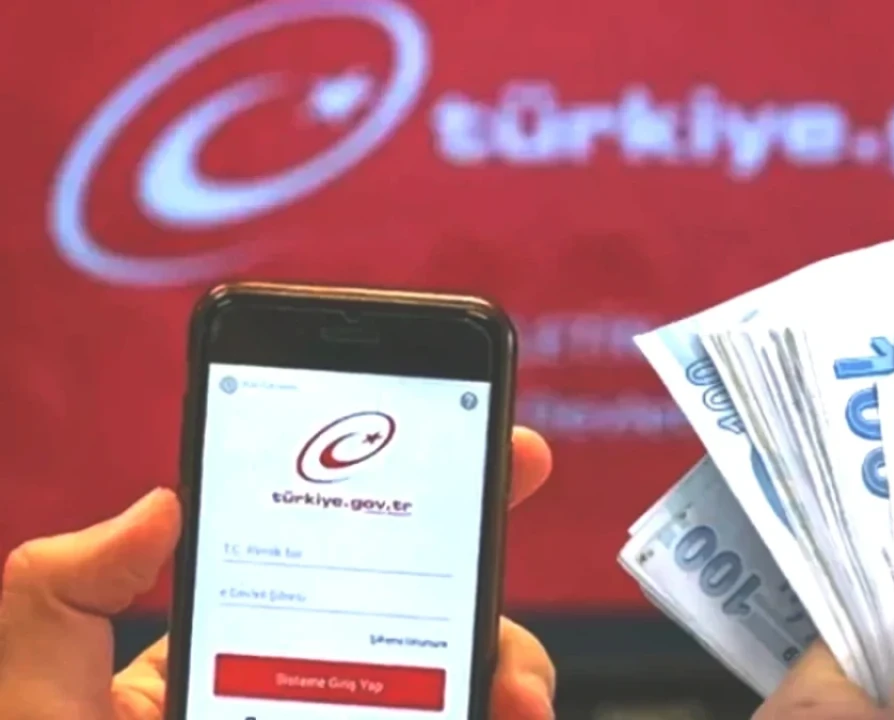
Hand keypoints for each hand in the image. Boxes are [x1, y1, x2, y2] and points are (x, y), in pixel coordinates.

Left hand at [0, 427, 555, 719]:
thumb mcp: (37, 697)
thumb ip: (64, 592)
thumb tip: (156, 504)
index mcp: (231, 659)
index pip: (325, 565)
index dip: (399, 501)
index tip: (459, 448)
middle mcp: (304, 697)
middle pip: (418, 620)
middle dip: (481, 570)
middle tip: (502, 521)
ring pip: (454, 688)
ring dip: (509, 670)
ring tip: (517, 692)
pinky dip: (497, 717)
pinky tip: (506, 717)